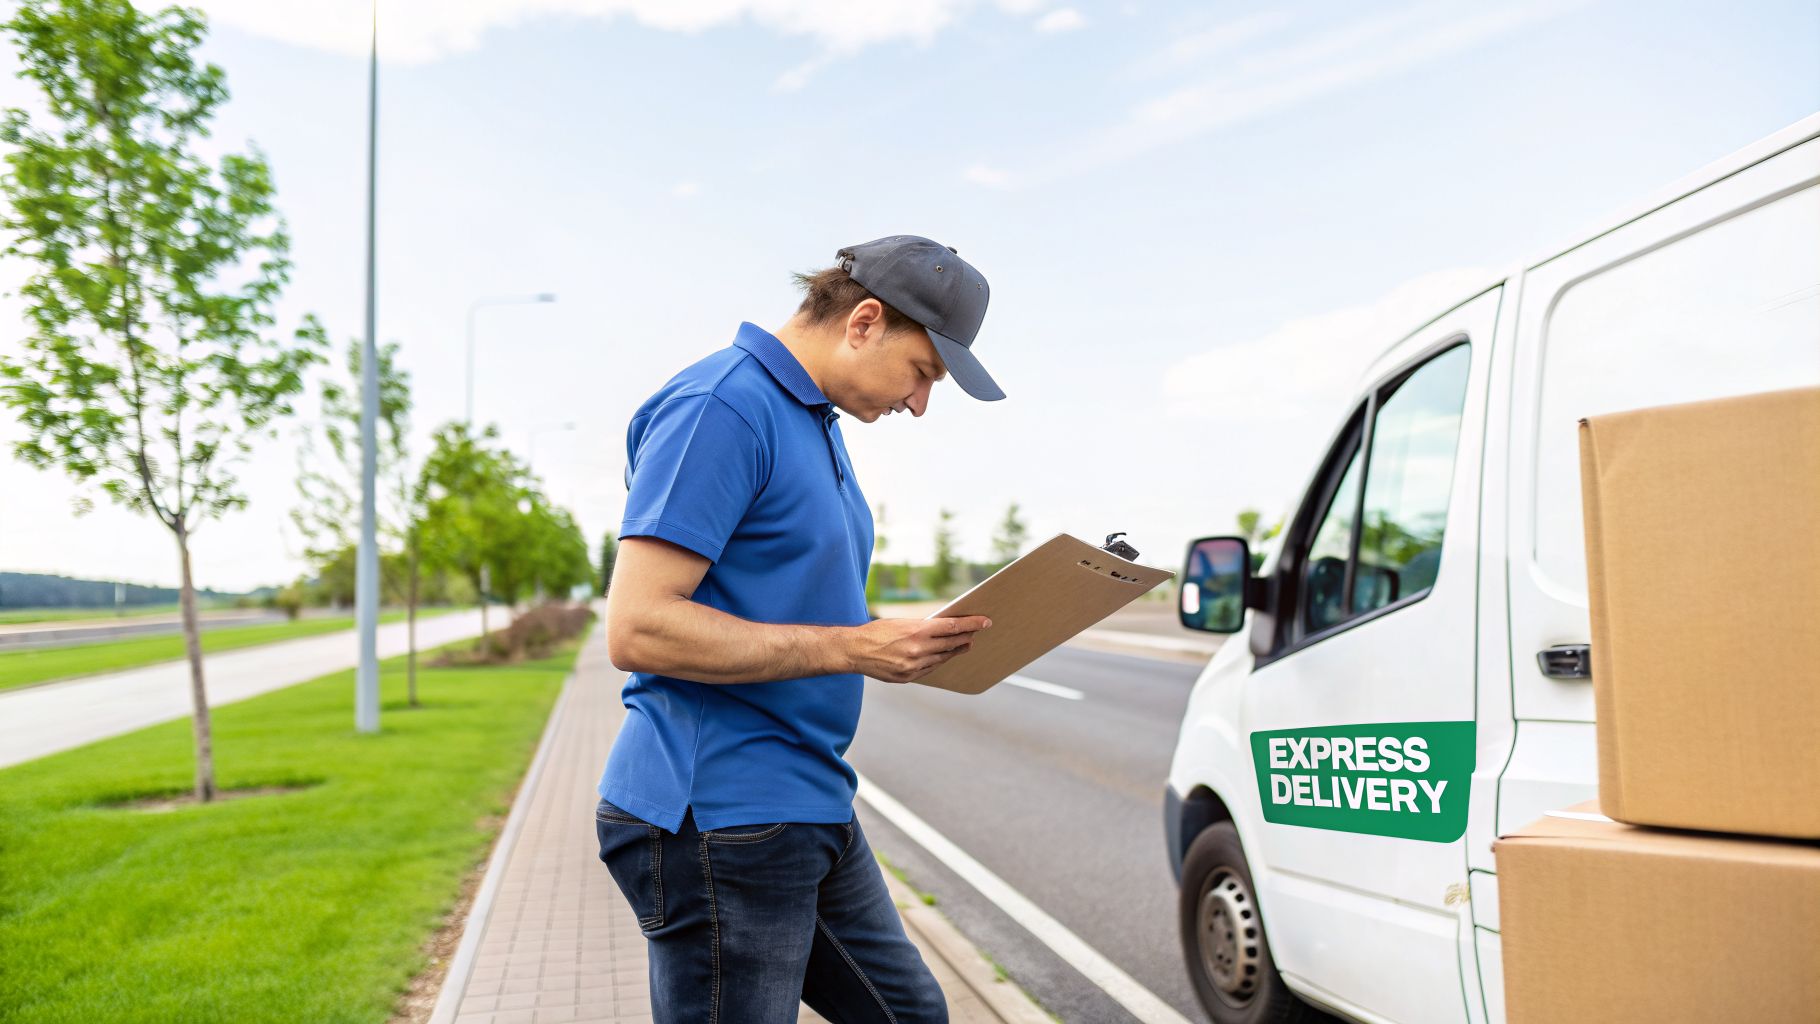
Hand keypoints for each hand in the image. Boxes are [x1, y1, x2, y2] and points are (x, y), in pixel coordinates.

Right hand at [847, 615, 991, 683]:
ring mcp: (915, 666)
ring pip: (944, 658)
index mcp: (917, 631)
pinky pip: (931, 669)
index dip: (972, 624)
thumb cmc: (876, 632)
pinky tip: (944, 657)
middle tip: (978, 633)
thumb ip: (923, 627)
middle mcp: (919, 649)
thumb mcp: (901, 623)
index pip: (953, 627)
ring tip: (966, 645)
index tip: (985, 621)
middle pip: (952, 643)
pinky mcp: (908, 677)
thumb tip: (944, 628)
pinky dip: (939, 661)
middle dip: (968, 637)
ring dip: (956, 651)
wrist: (854, 651)